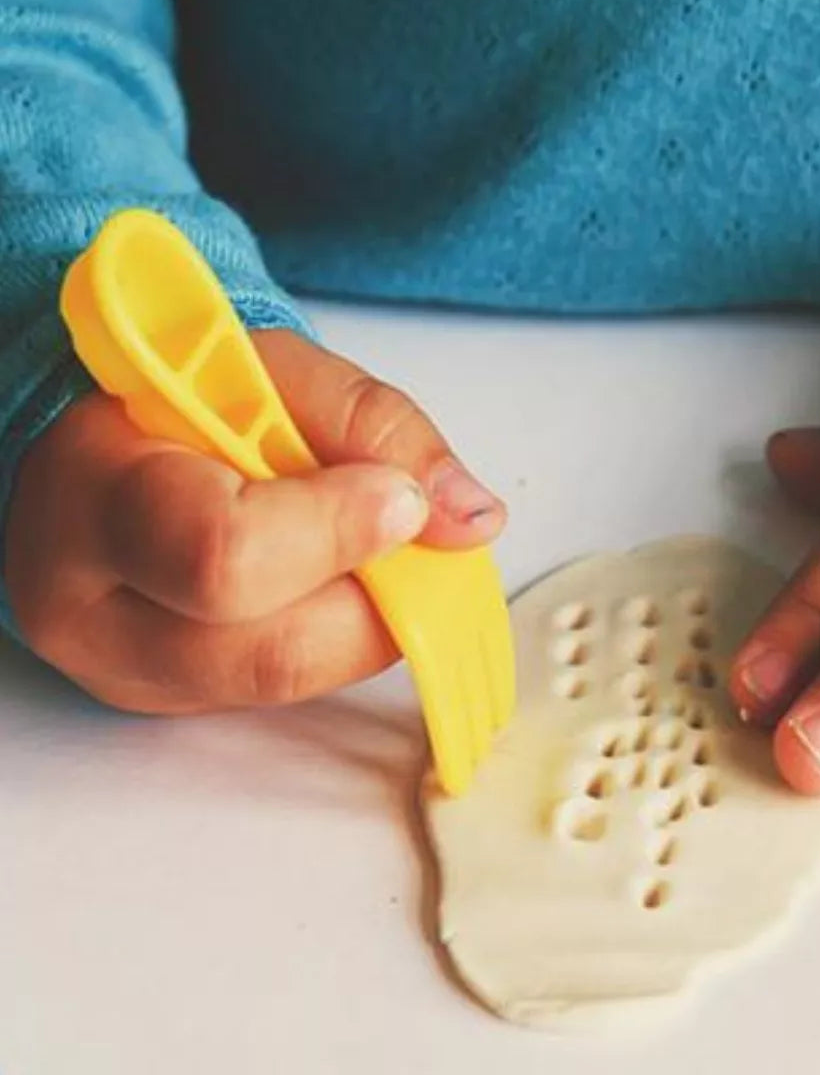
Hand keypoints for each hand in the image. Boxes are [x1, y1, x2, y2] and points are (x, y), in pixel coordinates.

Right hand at [5, 331, 505, 711]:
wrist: (112, 450)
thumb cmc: (188, 399)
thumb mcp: (280, 371)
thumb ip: (378, 427)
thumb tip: (470, 520)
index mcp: (95, 491)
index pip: (222, 550)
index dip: (335, 530)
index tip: (400, 496)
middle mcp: (92, 610)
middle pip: (273, 650)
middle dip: (377, 591)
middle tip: (405, 523)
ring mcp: (133, 674)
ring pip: (298, 682)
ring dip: (368, 614)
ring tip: (362, 538)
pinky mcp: (179, 706)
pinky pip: (294, 691)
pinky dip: (342, 634)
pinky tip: (329, 574)